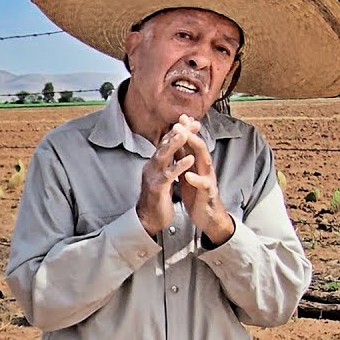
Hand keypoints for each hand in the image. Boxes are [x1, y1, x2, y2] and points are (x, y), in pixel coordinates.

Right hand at [136, 121, 196, 235]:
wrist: (149, 219)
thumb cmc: (158, 198)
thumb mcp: (163, 176)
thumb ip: (167, 162)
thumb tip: (173, 148)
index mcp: (155, 164)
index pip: (166, 143)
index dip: (177, 131)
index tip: (190, 121)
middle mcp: (152, 167)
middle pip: (163, 145)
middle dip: (176, 132)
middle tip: (187, 121)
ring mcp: (153, 177)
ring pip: (163, 157)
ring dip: (174, 144)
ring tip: (185, 134)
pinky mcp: (157, 188)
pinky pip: (169, 175)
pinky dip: (179, 166)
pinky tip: (189, 160)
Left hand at [173, 115, 234, 244]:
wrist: (207, 217)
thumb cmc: (197, 194)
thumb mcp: (189, 173)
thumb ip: (185, 159)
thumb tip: (178, 142)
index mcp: (198, 164)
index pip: (193, 144)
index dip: (187, 131)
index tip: (180, 117)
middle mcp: (205, 168)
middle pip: (199, 147)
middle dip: (191, 133)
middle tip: (182, 122)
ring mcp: (208, 180)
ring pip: (204, 161)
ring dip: (195, 149)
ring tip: (187, 138)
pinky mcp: (207, 194)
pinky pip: (203, 185)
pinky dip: (196, 179)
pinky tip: (189, 175)